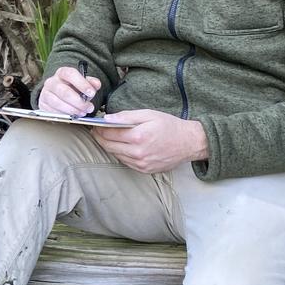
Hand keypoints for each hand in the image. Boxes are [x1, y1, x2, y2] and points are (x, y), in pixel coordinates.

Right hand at [38, 66, 100, 115]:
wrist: (56, 95)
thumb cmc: (72, 88)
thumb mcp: (82, 83)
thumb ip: (90, 83)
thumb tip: (96, 84)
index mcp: (62, 73)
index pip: (70, 74)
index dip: (82, 84)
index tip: (92, 93)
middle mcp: (51, 82)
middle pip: (64, 91)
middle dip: (79, 102)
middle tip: (89, 108)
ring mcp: (45, 93)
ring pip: (58, 103)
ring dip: (72, 110)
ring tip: (82, 113)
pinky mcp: (42, 104)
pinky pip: (53, 111)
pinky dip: (64, 115)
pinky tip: (72, 116)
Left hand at [91, 110, 208, 173]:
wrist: (189, 143)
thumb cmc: (169, 126)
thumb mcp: (149, 114)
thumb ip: (126, 116)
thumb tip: (107, 118)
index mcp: (139, 137)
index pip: (109, 134)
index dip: (99, 129)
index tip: (95, 125)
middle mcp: (138, 153)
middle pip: (109, 146)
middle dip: (100, 138)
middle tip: (96, 131)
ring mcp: (141, 164)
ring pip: (116, 155)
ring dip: (109, 146)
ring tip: (108, 137)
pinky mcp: (144, 170)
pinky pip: (125, 162)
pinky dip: (120, 153)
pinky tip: (121, 146)